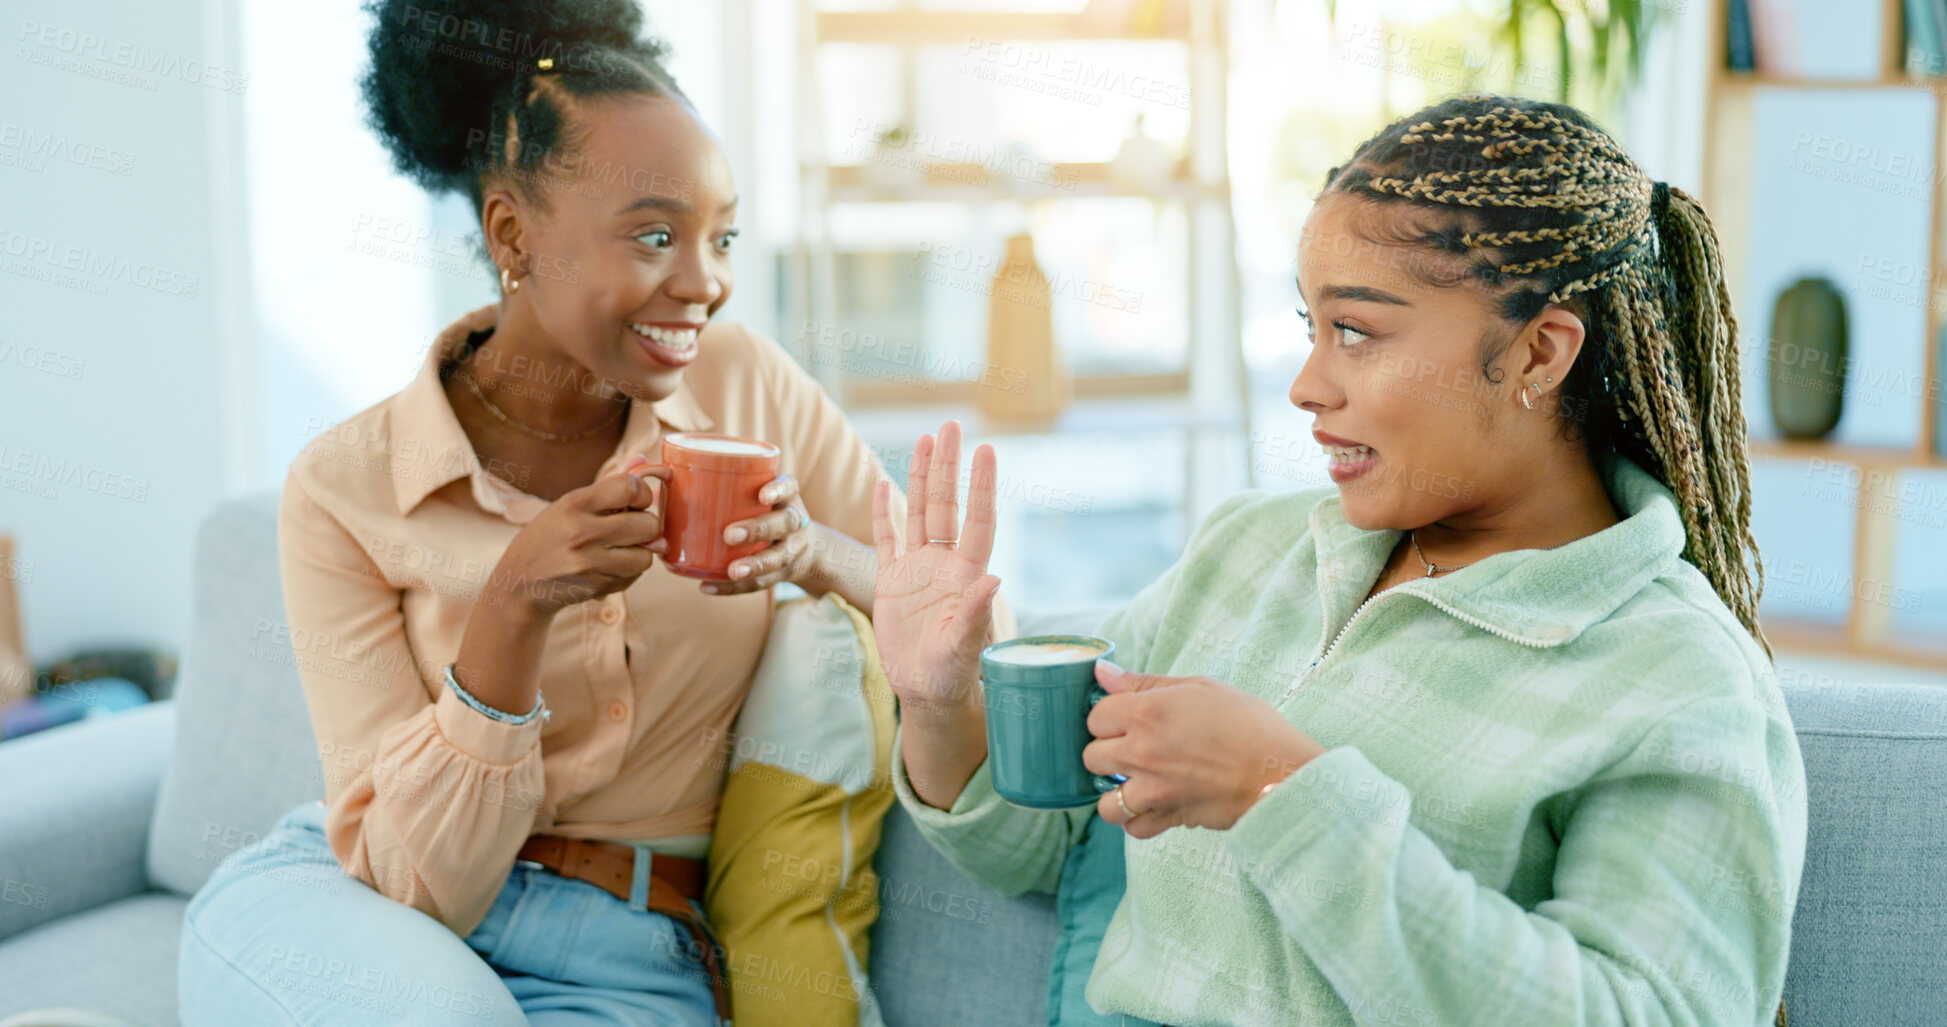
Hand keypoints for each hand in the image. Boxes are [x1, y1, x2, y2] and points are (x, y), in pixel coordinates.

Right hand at [485, 453, 670, 618]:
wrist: (519, 582)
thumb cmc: (549, 538)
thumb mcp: (569, 505)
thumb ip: (608, 486)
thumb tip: (643, 459)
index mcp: (575, 503)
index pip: (630, 487)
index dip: (643, 494)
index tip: (636, 502)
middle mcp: (582, 531)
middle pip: (648, 524)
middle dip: (645, 527)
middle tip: (630, 529)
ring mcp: (589, 562)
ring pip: (646, 555)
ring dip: (638, 553)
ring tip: (617, 551)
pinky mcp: (595, 586)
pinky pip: (634, 576)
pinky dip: (627, 572)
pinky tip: (607, 568)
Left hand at [705, 473, 812, 595]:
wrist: (803, 549)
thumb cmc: (758, 512)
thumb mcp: (752, 495)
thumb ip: (711, 486)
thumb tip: (653, 484)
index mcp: (784, 496)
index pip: (789, 486)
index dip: (778, 490)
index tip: (762, 494)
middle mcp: (793, 521)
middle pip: (784, 523)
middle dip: (758, 528)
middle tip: (730, 534)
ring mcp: (791, 549)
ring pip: (778, 558)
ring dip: (754, 565)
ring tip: (731, 571)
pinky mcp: (782, 574)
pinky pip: (760, 584)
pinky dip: (733, 588)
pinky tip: (707, 587)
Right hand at [869, 421, 1001, 712]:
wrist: (925, 689)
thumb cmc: (951, 673)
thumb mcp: (964, 648)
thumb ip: (976, 614)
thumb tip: (994, 579)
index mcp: (966, 574)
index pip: (977, 520)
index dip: (981, 486)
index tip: (987, 450)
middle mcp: (944, 563)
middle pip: (946, 504)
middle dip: (949, 465)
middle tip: (951, 425)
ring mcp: (917, 568)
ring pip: (919, 512)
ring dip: (923, 476)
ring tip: (927, 439)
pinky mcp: (891, 580)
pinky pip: (886, 538)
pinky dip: (883, 512)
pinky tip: (881, 482)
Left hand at [1084, 663, 1324, 838]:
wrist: (1283, 772)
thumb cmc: (1249, 724)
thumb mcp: (1200, 688)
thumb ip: (1145, 682)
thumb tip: (1102, 672)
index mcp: (1146, 713)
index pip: (1095, 716)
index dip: (1109, 716)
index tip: (1126, 718)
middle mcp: (1141, 752)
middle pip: (1092, 757)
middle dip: (1107, 751)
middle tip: (1133, 747)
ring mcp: (1153, 790)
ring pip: (1105, 802)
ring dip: (1116, 791)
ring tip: (1138, 781)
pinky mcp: (1169, 817)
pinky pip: (1133, 828)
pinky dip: (1138, 819)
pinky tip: (1153, 804)